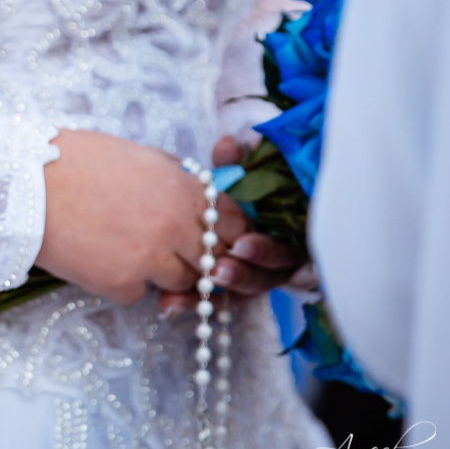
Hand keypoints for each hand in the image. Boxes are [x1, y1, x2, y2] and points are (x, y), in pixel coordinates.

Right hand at [35, 130, 251, 304]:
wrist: (21, 186)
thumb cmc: (72, 162)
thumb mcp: (136, 155)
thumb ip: (174, 177)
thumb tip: (198, 193)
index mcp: (181, 188)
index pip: (235, 223)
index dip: (228, 233)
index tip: (217, 238)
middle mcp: (174, 225)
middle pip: (213, 259)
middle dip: (197, 257)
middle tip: (169, 249)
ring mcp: (150, 258)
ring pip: (182, 281)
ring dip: (162, 271)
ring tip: (126, 249)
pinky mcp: (121, 284)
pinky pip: (141, 294)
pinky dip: (125, 283)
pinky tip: (99, 258)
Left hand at [156, 135, 312, 316]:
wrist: (199, 209)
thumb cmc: (236, 188)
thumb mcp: (238, 171)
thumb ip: (237, 161)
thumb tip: (228, 144)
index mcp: (282, 234)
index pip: (282, 251)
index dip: (263, 249)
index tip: (241, 243)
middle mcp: (268, 263)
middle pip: (261, 278)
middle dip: (240, 275)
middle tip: (217, 269)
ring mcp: (245, 279)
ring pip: (234, 296)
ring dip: (210, 294)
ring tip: (186, 291)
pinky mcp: (220, 292)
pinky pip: (208, 303)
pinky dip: (189, 302)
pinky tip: (167, 304)